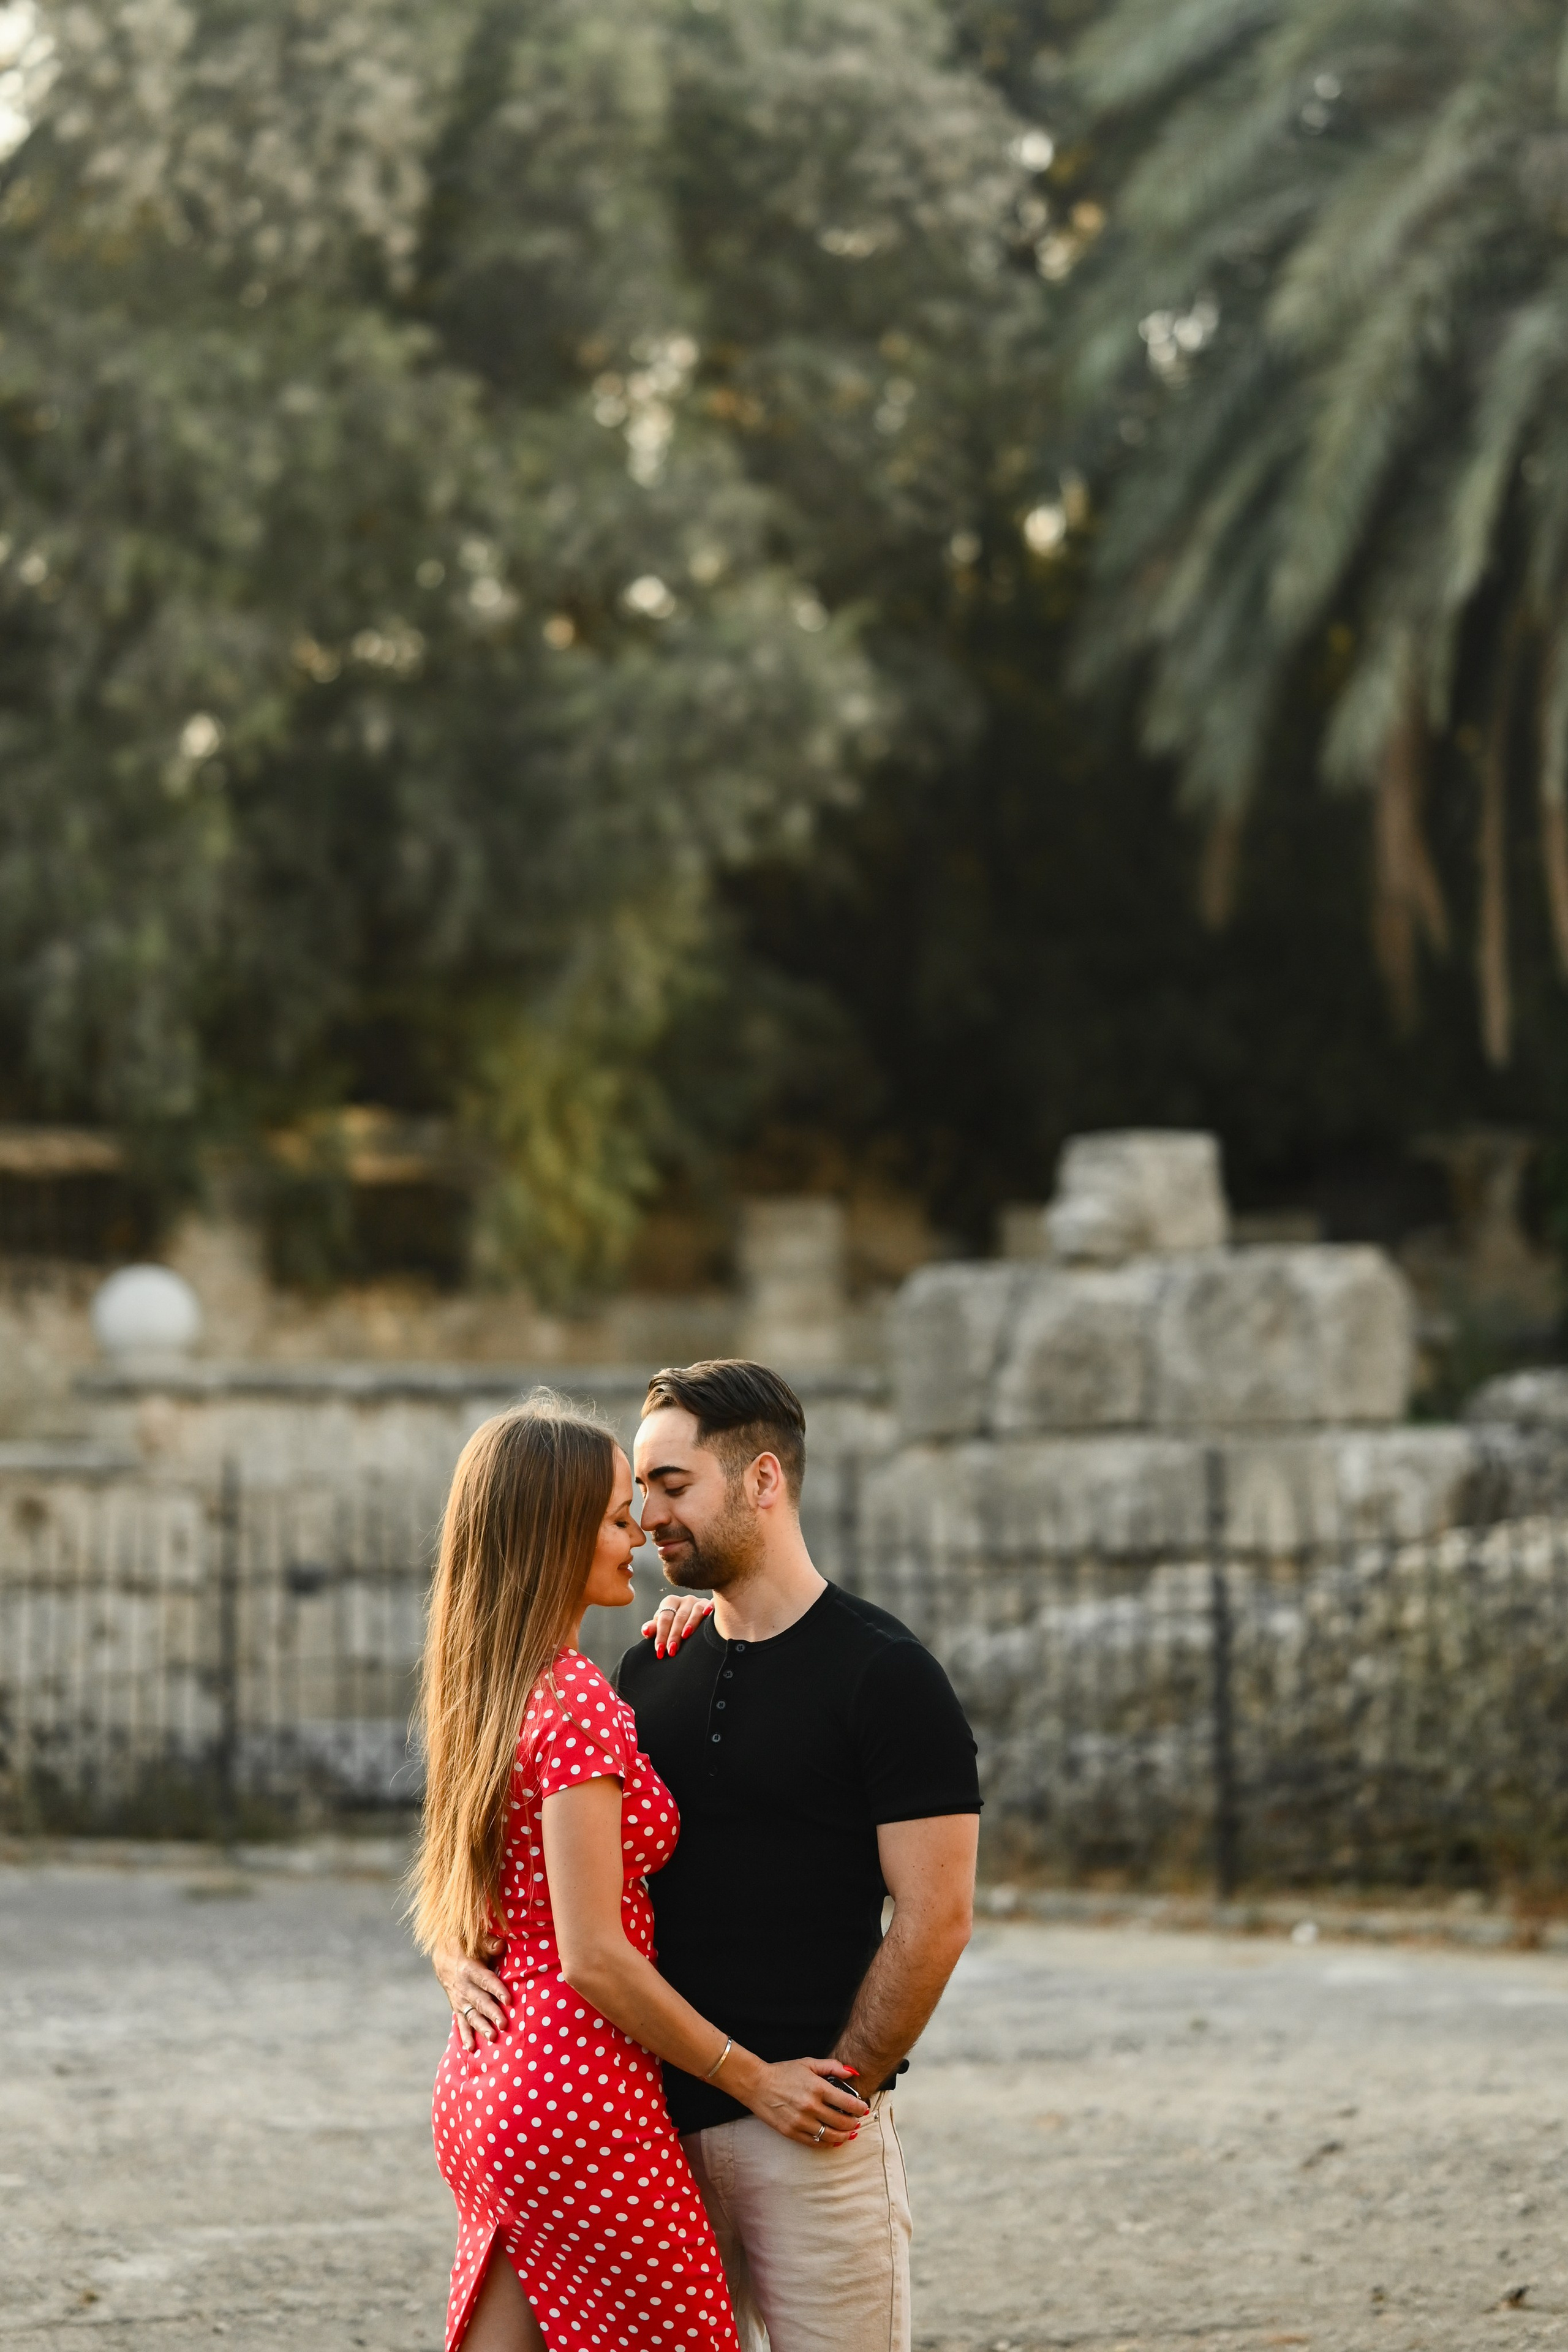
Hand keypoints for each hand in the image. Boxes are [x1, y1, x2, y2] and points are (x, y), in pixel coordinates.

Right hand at [433, 1937, 507, 2051]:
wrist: (441, 1955)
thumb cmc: (466, 1945)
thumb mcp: (475, 1940)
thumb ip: (489, 1943)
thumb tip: (501, 1945)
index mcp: (469, 1968)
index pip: (485, 1980)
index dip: (497, 1990)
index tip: (509, 2000)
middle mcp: (463, 1986)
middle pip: (480, 2001)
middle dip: (492, 2013)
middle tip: (504, 2025)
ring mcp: (458, 1999)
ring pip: (471, 2014)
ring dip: (481, 2027)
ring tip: (492, 2038)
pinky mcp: (456, 2006)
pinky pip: (461, 2022)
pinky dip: (465, 2035)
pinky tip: (471, 2048)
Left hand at [640, 1592, 713, 1655]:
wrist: (696, 1621)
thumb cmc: (676, 1625)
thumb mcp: (665, 1627)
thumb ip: (655, 1629)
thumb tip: (645, 1631)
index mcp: (670, 1603)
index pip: (664, 1618)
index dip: (661, 1634)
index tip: (660, 1650)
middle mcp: (685, 1600)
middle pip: (679, 1616)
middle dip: (674, 1634)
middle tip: (671, 1650)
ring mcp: (700, 1602)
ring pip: (695, 1610)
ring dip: (690, 1623)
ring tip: (685, 1636)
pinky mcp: (713, 1604)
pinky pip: (712, 1604)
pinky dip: (710, 1608)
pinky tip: (708, 1613)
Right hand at [742, 2058, 866, 2147]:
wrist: (757, 2084)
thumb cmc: (783, 2072)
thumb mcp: (808, 2063)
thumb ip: (832, 2067)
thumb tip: (852, 2073)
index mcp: (817, 2088)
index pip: (847, 2102)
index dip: (859, 2107)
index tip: (863, 2108)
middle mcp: (811, 2106)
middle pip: (841, 2122)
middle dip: (853, 2123)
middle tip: (857, 2122)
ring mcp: (801, 2122)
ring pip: (830, 2135)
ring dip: (843, 2136)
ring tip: (848, 2133)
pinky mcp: (791, 2133)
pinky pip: (815, 2143)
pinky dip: (827, 2143)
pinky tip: (832, 2140)